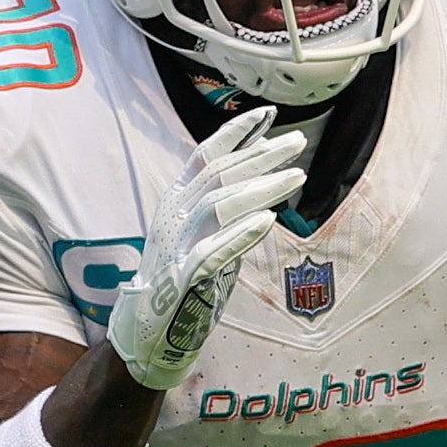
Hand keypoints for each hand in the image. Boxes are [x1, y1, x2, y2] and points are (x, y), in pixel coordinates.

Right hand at [107, 106, 310, 390]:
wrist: (149, 332)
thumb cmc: (184, 279)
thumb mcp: (203, 231)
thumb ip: (226, 203)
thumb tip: (261, 166)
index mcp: (175, 202)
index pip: (204, 156)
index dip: (235, 133)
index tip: (267, 114)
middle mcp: (172, 218)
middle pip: (218, 175)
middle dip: (260, 156)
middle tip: (297, 143)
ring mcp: (176, 247)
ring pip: (217, 205)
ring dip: (259, 188)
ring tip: (296, 177)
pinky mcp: (182, 279)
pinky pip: (213, 252)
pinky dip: (241, 234)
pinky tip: (269, 220)